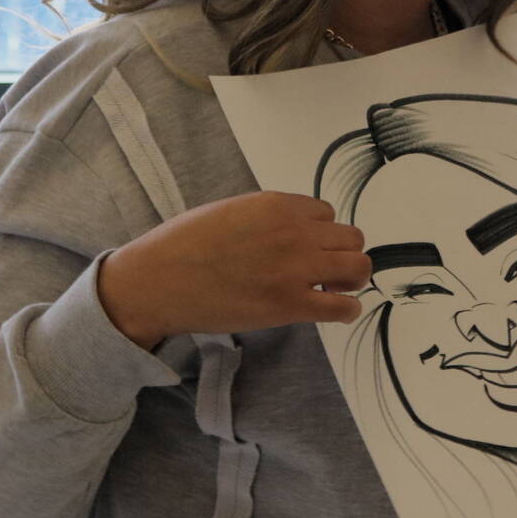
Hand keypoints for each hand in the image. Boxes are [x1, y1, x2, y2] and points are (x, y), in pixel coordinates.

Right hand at [98, 192, 369, 348]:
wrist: (157, 282)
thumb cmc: (182, 246)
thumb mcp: (229, 211)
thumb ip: (266, 217)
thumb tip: (290, 231)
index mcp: (276, 205)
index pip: (327, 213)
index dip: (320, 233)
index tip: (307, 249)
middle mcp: (293, 232)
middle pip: (351, 238)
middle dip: (341, 254)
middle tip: (325, 272)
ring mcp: (295, 269)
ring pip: (358, 267)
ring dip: (351, 279)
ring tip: (332, 290)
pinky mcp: (290, 305)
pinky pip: (344, 307)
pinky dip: (347, 310)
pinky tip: (336, 312)